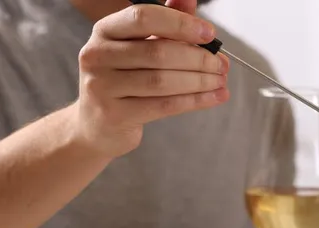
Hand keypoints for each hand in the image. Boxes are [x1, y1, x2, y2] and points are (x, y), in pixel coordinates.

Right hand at [74, 0, 229, 157]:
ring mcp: (102, 86)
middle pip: (158, 52)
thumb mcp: (140, 47)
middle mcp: (97, 55)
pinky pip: (164, 105)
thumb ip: (165, 23)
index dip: (180, 24)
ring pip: (162, 81)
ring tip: (220, 81)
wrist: (97, 124)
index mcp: (105, 30)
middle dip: (198, 58)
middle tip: (222, 65)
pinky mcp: (115, 115)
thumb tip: (189, 0)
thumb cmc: (124, 79)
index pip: (143, 17)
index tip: (209, 34)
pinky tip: (214, 97)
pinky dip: (195, 101)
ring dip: (200, 81)